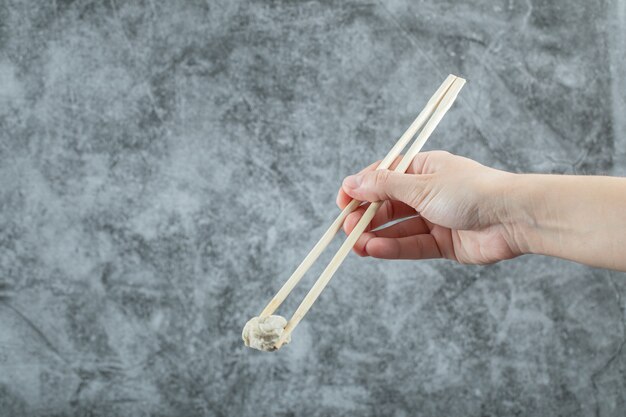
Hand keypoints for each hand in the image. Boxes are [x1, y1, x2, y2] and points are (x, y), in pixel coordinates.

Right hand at [336, 151, 519, 263]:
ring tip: (356, 245)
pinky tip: (375, 250)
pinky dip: (393, 248)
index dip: (360, 189)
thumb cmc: (471, 191)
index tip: (341, 202)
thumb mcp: (420, 185)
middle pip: (387, 205)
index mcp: (423, 169)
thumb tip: (352, 182)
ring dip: (375, 236)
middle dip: (365, 217)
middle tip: (347, 229)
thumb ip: (384, 186)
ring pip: (397, 228)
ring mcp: (435, 218)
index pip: (383, 177)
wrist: (513, 217)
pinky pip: (412, 245)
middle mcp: (427, 193)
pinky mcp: (443, 243)